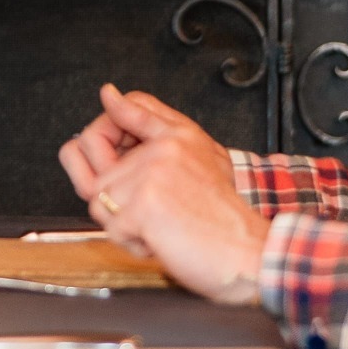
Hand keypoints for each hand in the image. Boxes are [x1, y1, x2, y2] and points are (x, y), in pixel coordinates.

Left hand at [71, 84, 269, 304]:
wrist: (248, 252)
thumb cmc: (224, 216)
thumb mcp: (203, 157)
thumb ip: (156, 125)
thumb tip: (110, 95)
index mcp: (178, 134)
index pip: (132, 106)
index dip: (111, 127)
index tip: (115, 151)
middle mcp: (165, 146)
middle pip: (99, 160)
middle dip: (114, 195)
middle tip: (147, 209)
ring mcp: (152, 172)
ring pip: (99, 199)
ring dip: (124, 223)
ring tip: (159, 227)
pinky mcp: (144, 203)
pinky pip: (111, 227)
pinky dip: (132, 243)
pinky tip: (160, 241)